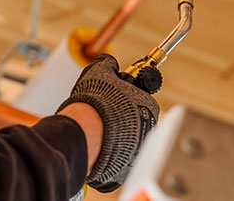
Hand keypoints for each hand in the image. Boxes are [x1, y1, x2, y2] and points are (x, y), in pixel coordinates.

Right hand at [57, 54, 159, 191]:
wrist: (85, 132)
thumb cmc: (96, 101)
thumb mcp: (101, 72)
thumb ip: (108, 64)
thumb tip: (109, 63)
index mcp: (148, 106)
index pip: (138, 98)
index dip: (122, 95)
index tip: (111, 96)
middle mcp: (148, 130)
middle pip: (133, 121)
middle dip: (119, 116)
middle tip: (102, 112)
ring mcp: (137, 152)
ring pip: (125, 141)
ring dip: (114, 135)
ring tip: (95, 129)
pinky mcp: (123, 170)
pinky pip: (116, 160)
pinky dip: (107, 154)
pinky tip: (95, 145)